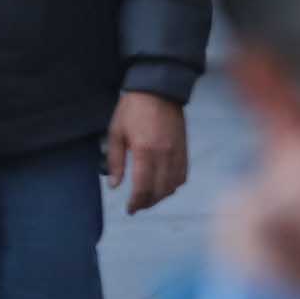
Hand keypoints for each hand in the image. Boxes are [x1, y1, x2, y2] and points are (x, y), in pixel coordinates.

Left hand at [105, 93, 190, 213]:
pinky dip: (174, 185)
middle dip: (147, 203)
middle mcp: (164, 154)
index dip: (136, 203)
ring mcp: (177, 152)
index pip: (143, 188)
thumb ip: (115, 161)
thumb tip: (115, 186)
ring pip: (173, 186)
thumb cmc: (132, 109)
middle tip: (137, 206)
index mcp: (144, 150)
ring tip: (149, 198)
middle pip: (159, 191)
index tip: (129, 209)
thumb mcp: (116, 132)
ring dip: (161, 196)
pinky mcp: (184, 149)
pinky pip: (183, 175)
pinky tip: (164, 185)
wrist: (159, 88)